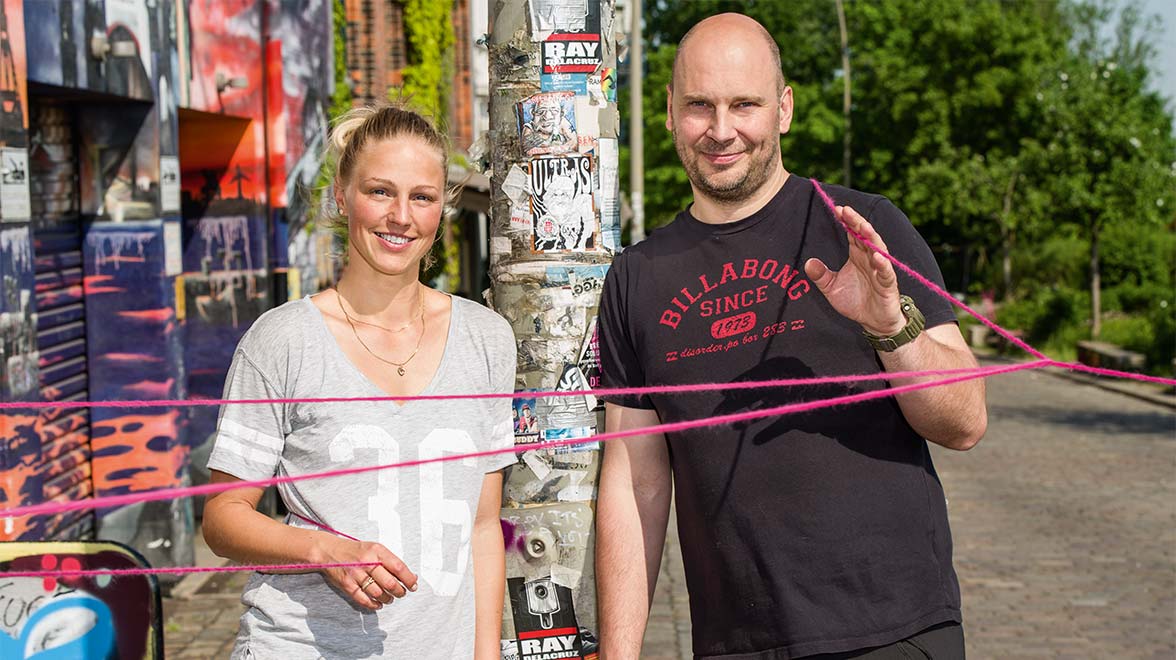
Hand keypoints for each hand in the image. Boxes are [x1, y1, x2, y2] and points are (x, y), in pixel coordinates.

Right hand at [315, 534, 417, 610]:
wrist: (329, 551)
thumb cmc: (357, 551)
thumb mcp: (375, 549)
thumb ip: (391, 561)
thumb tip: (411, 577)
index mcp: (377, 551)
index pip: (398, 567)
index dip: (409, 579)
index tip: (414, 586)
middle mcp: (367, 562)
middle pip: (390, 583)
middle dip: (400, 592)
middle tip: (402, 593)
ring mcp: (356, 574)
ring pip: (378, 593)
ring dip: (388, 599)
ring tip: (390, 598)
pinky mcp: (347, 585)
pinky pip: (364, 599)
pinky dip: (374, 605)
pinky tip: (378, 604)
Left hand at [804, 205, 904, 335]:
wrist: (873, 322)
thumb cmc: (855, 301)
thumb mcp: (832, 288)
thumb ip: (821, 275)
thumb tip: (808, 263)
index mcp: (857, 255)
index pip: (852, 234)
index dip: (846, 221)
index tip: (837, 209)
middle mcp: (869, 259)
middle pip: (865, 236)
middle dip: (856, 222)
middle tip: (846, 210)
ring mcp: (880, 270)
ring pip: (878, 249)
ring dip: (871, 237)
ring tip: (863, 226)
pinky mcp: (888, 284)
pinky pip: (886, 272)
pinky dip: (882, 264)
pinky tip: (876, 256)